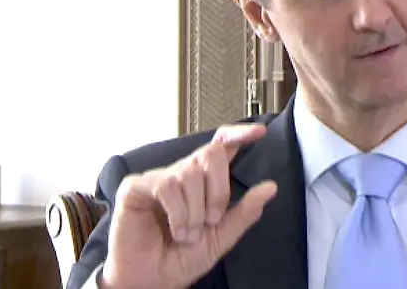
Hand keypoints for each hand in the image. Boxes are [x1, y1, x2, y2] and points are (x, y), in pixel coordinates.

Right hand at [99, 124, 277, 288]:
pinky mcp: (135, 187)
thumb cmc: (182, 258)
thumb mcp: (221, 237)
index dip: (239, 134)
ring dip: (195, 211)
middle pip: (211, 154)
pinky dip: (178, 212)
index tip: (260, 133)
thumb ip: (245, 212)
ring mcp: (158, 178)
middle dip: (219, 190)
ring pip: (190, 173)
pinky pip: (166, 185)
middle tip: (212, 221)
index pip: (221, 146)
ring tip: (188, 235)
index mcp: (204, 181)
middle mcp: (182, 174)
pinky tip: (177, 230)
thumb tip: (271, 187)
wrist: (153, 281)